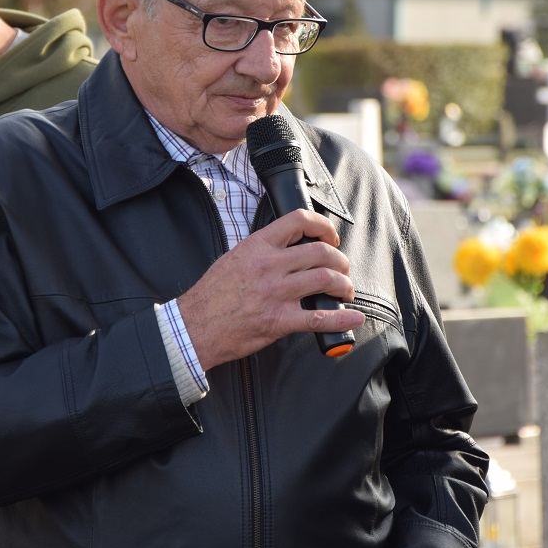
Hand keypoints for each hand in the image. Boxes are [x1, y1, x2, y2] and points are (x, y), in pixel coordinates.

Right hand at [177, 209, 364, 370]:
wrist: (194, 326)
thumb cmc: (211, 296)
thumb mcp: (233, 258)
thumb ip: (262, 251)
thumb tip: (288, 249)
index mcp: (258, 246)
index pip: (299, 221)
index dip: (323, 226)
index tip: (330, 237)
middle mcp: (269, 266)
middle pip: (321, 253)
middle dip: (340, 260)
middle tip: (342, 269)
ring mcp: (276, 293)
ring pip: (326, 279)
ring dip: (344, 285)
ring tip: (345, 291)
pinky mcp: (279, 320)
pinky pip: (319, 318)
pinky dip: (342, 318)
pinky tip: (353, 317)